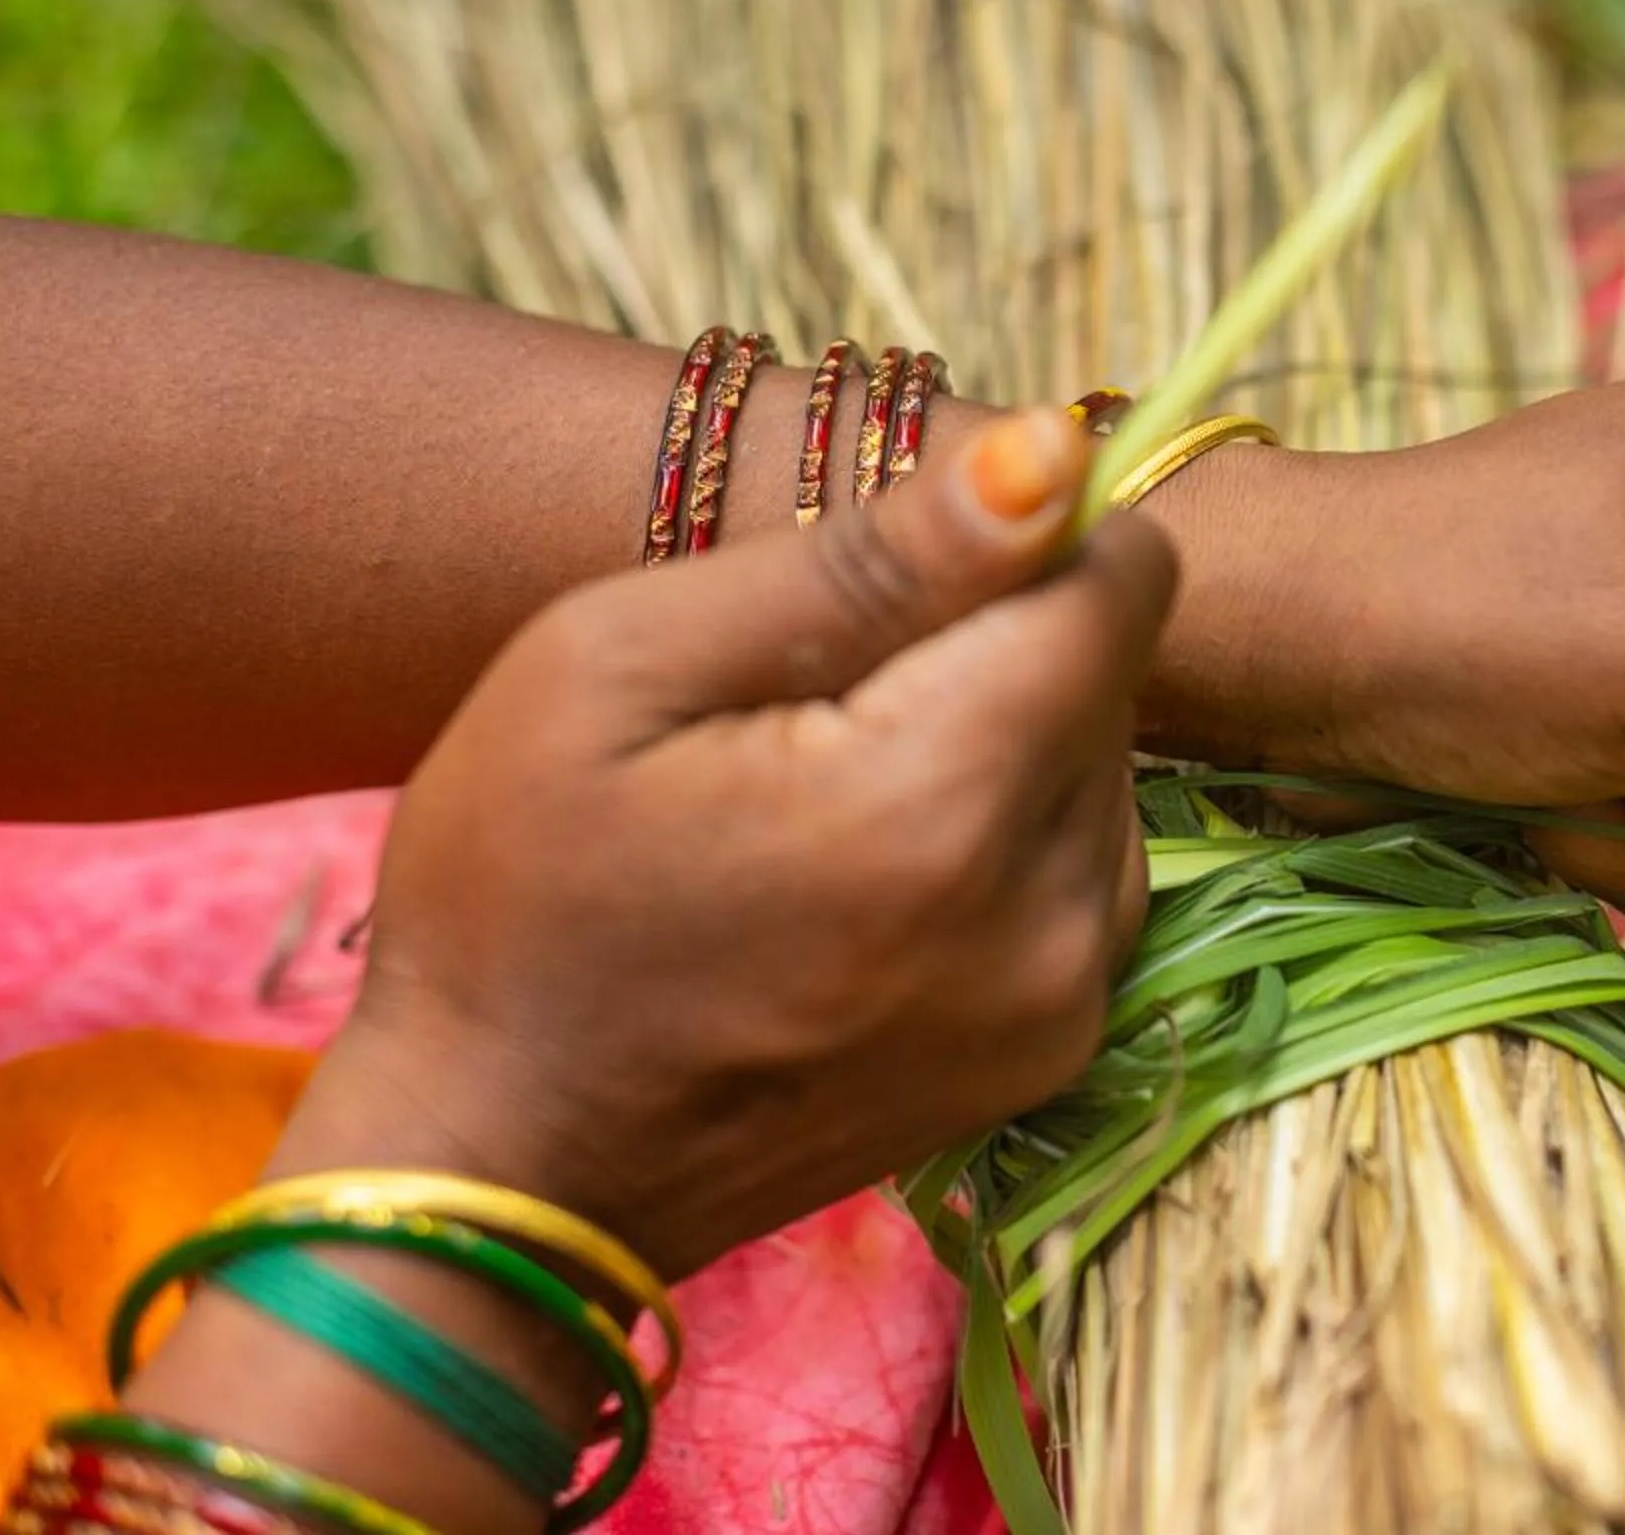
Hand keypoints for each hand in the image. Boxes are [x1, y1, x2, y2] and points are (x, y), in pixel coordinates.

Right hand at [274, 411, 1174, 1279]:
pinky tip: (856, 880)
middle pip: (1108, 673)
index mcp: (948, 798)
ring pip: (1103, 770)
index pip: (1123, 578)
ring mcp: (1062, 1000)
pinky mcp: (1052, 1054)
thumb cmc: (517, 897)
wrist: (501, 1170)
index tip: (886, 575)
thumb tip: (1056, 453)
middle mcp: (1048, 911)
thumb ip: (872, 556)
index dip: (1018, 537)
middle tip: (803, 707)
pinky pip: (1080, 874)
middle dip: (985, 645)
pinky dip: (997, 845)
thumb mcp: (625, 664)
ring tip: (815, 803)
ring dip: (996, 744)